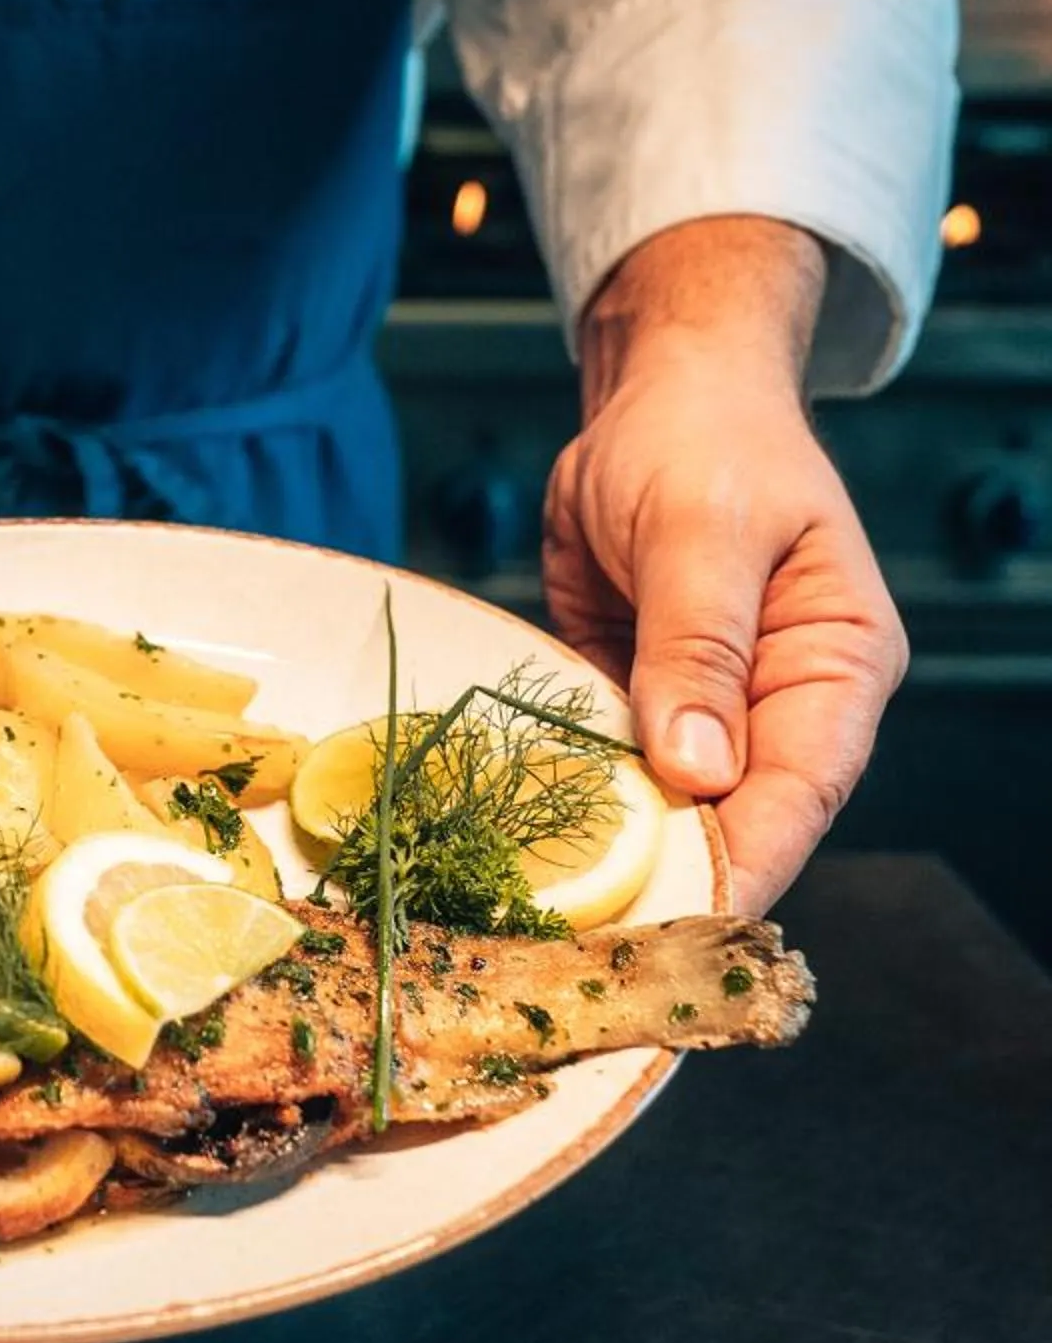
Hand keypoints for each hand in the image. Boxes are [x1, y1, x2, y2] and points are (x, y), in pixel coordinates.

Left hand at [542, 221, 906, 914]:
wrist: (658, 390)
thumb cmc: (704, 438)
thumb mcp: (701, 527)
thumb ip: (698, 642)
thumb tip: (697, 770)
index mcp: (834, 665)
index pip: (799, 791)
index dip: (744, 864)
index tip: (682, 923)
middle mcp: (779, 704)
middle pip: (733, 821)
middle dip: (667, 882)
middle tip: (589, 952)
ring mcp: (705, 709)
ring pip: (662, 808)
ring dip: (603, 857)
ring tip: (537, 926)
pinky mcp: (637, 701)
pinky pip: (601, 767)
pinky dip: (561, 804)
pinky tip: (507, 851)